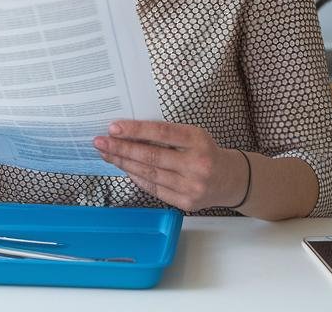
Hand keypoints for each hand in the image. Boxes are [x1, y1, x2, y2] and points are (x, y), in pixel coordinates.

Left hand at [93, 120, 247, 211]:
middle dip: (122, 148)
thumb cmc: (206, 151)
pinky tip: (124, 169)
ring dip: (124, 164)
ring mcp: (191, 186)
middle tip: (100, 142)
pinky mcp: (185, 203)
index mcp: (198, 140)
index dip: (135, 131)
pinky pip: (154, 189)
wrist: (230, 180)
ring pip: (149, 174)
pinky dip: (137, 178)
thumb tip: (129, 133)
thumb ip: (167, 135)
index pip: (161, 134)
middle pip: (151, 157)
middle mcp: (196, 164)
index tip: (113, 128)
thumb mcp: (193, 135)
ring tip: (107, 154)